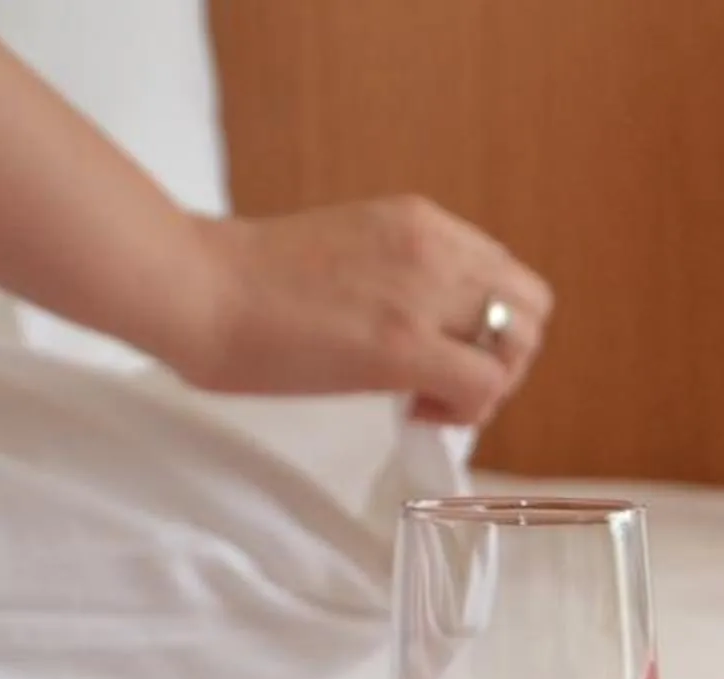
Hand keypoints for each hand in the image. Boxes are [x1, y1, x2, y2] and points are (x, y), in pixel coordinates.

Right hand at [169, 198, 552, 426]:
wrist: (192, 284)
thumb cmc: (247, 280)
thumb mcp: (351, 253)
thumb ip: (402, 277)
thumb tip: (431, 328)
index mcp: (419, 221)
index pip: (503, 273)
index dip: (488, 323)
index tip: (443, 349)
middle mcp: (434, 246)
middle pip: (531, 306)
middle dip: (505, 355)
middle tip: (450, 383)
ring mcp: (422, 293)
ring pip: (519, 346)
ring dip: (489, 383)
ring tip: (431, 399)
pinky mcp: (404, 344)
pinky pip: (485, 386)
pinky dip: (467, 411)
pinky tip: (417, 412)